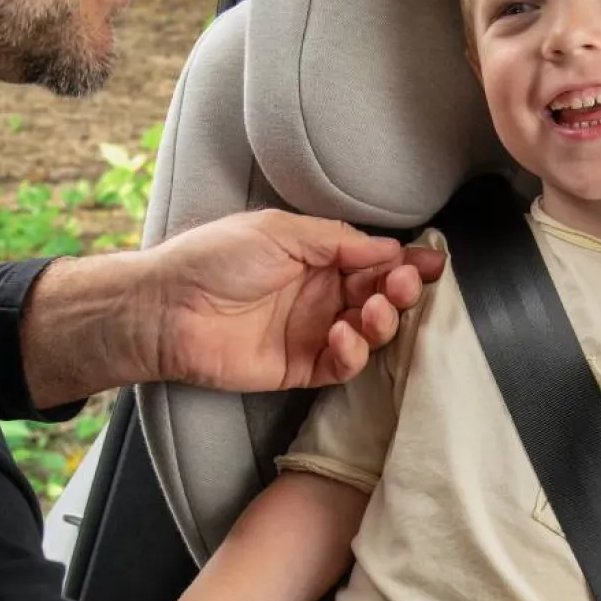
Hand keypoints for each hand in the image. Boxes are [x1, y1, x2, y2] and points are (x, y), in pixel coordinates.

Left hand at [138, 210, 444, 390]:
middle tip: (405, 286)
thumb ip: (337, 241)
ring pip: (370, 333)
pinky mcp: (301, 368)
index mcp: (316, 258)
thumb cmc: (215, 259)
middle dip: (400, 291)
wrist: (168, 309)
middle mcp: (320, 296)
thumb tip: (387, 248)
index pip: (374, 262)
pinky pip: (344, 366)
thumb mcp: (280, 232)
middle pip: (379, 297)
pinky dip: (353, 353)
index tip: (432, 263)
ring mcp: (312, 333)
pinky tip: (342, 336)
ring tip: (376, 311)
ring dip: (383, 321)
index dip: (405, 263)